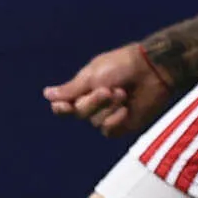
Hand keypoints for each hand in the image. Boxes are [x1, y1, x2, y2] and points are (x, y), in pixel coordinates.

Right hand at [46, 41, 181, 142]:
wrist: (151, 71)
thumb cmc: (121, 66)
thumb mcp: (92, 75)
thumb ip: (70, 89)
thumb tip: (46, 95)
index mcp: (83, 90)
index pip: (63, 106)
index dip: (61, 108)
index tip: (64, 105)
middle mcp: (93, 104)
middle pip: (78, 113)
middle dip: (93, 102)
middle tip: (108, 89)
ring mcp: (108, 115)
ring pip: (94, 122)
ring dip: (108, 107)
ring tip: (123, 93)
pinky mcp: (123, 125)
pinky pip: (108, 130)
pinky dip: (116, 120)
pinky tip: (126, 109)